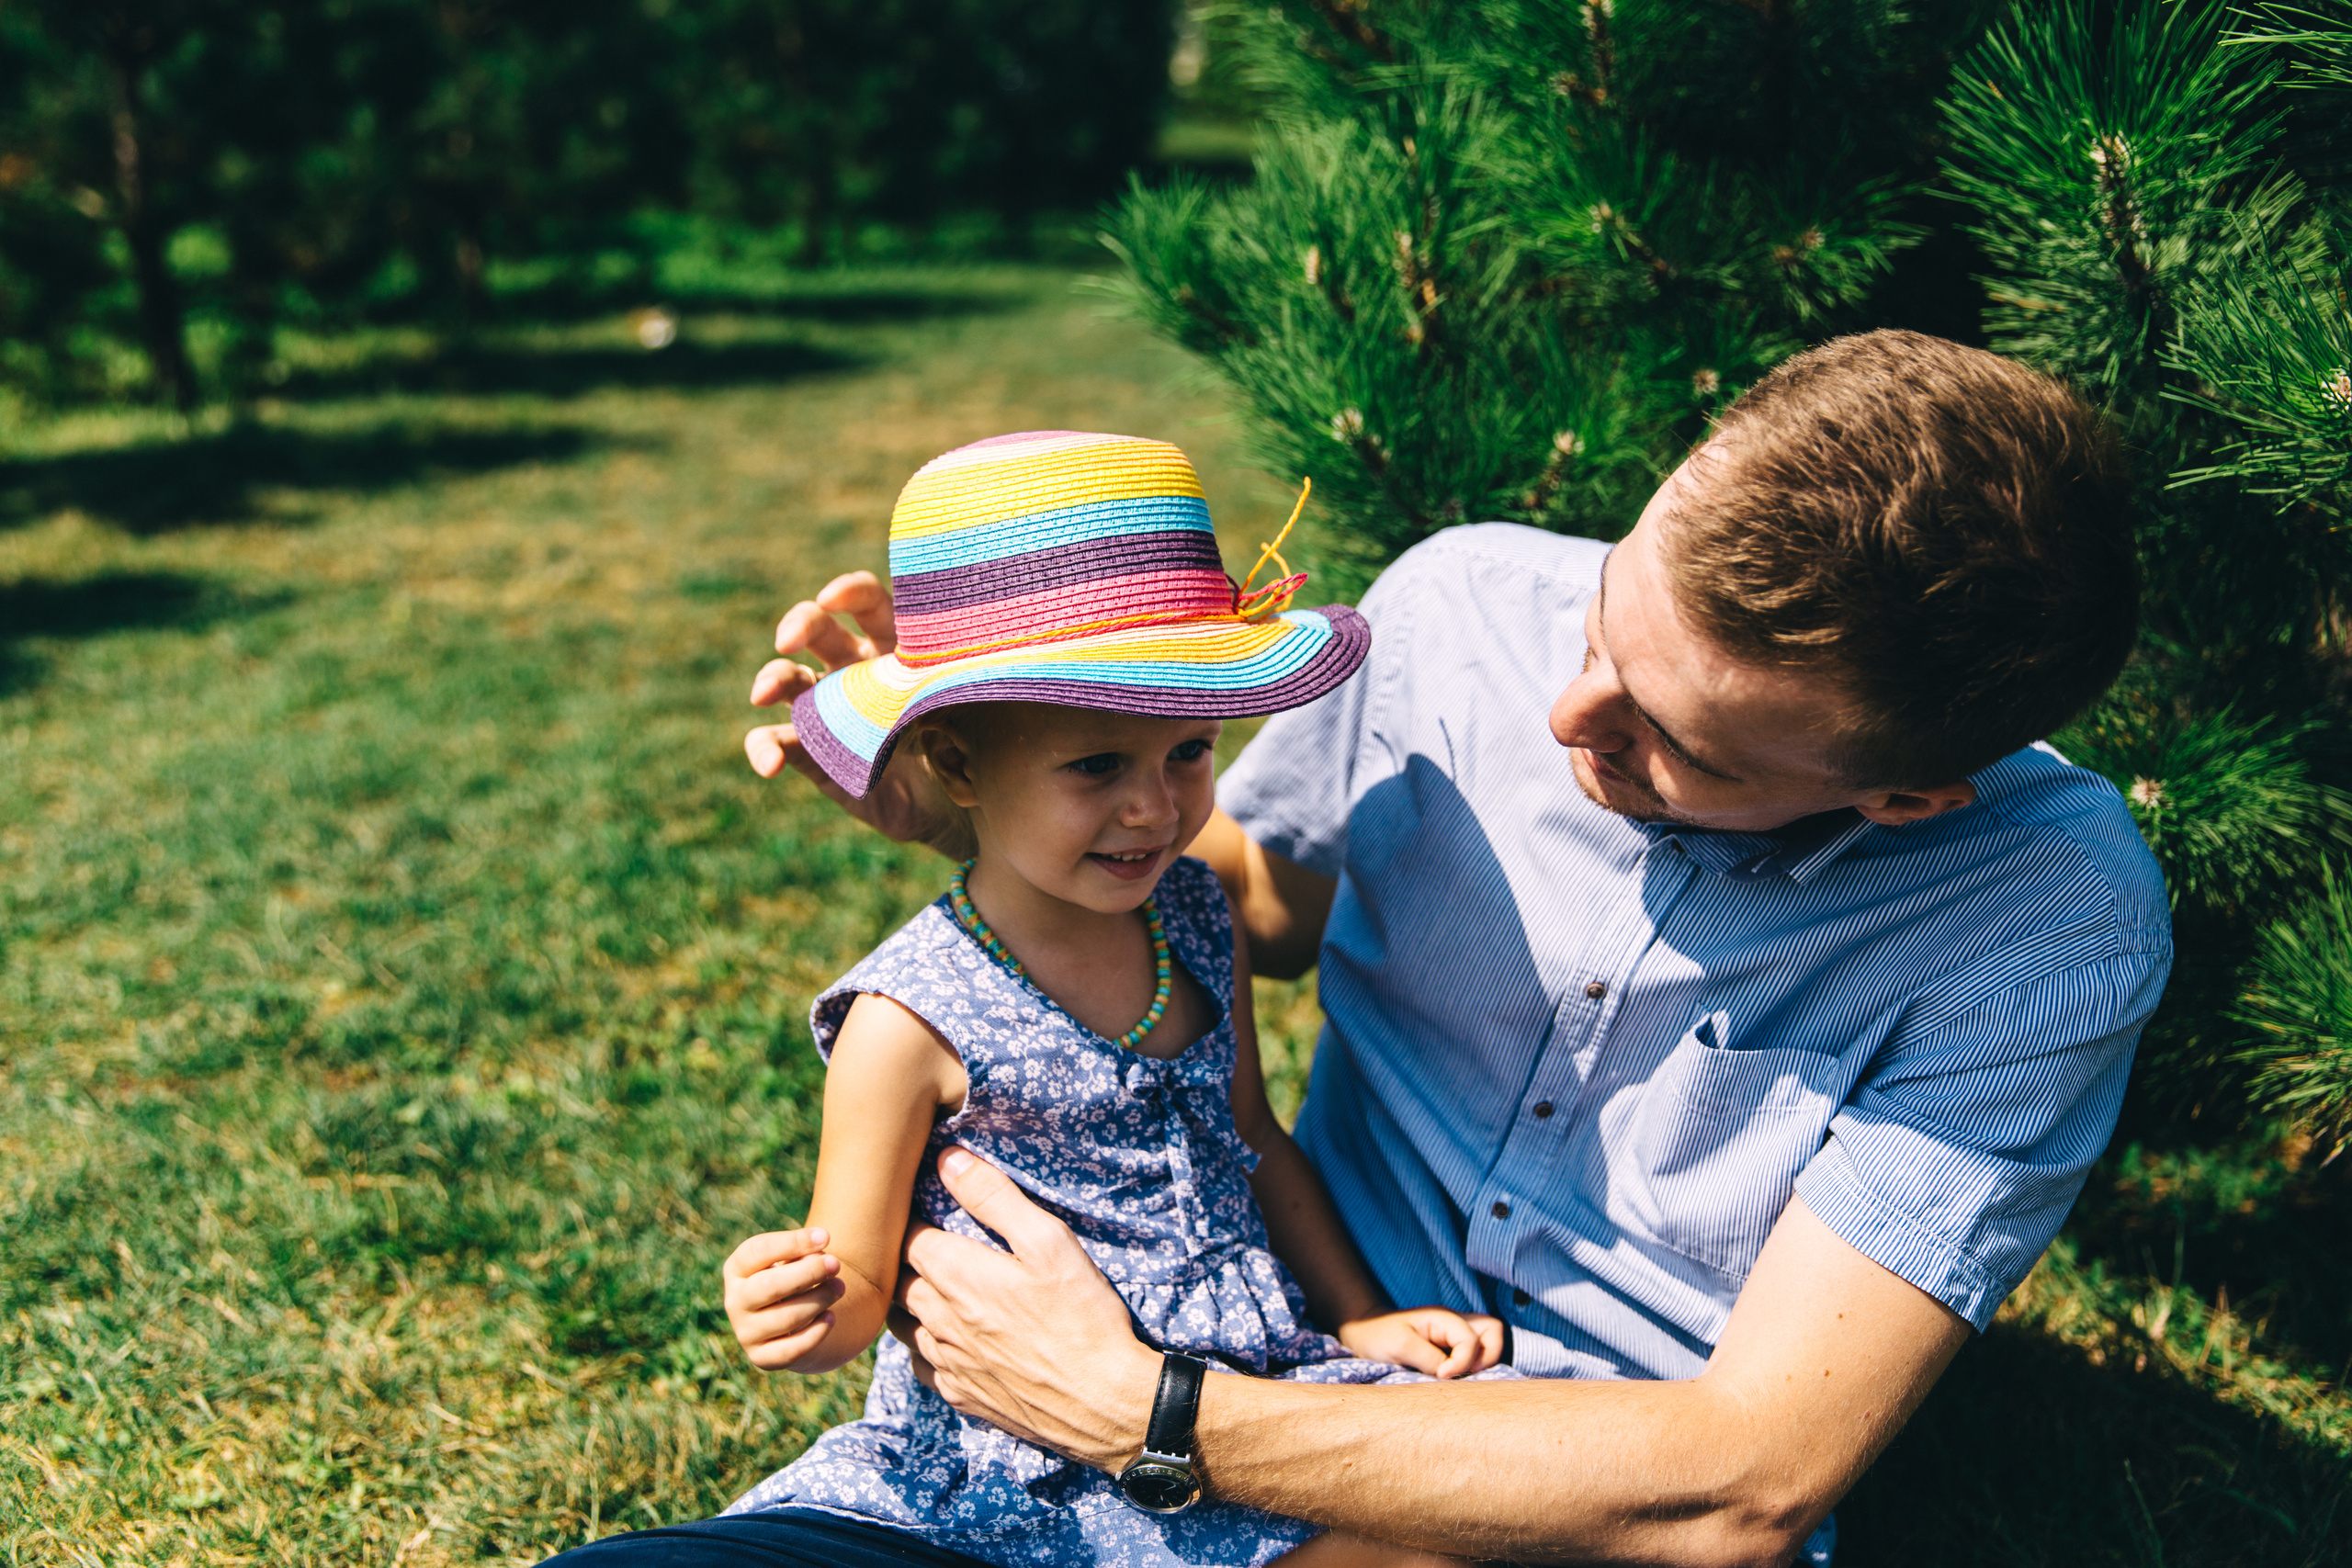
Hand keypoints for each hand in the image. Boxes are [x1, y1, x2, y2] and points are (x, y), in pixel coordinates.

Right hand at [723, 1227, 843, 1370]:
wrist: (785, 1317)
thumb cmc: (790, 1276)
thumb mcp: (792, 1258)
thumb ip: (802, 1253)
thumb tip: (819, 1255)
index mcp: (736, 1269)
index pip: (758, 1251)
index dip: (793, 1242)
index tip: (825, 1237)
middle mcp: (735, 1301)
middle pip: (770, 1286)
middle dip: (809, 1273)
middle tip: (836, 1264)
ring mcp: (745, 1332)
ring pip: (787, 1318)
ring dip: (820, 1300)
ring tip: (840, 1287)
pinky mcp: (761, 1357)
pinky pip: (791, 1350)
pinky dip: (815, 1333)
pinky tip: (830, 1317)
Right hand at [743, 570, 955, 846]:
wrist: (962, 807)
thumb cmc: (973, 743)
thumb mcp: (978, 705)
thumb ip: (977, 677)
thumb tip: (1008, 653)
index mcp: (897, 644)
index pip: (868, 601)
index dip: (848, 592)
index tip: (832, 598)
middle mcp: (855, 667)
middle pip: (818, 629)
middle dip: (800, 624)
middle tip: (788, 638)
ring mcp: (828, 708)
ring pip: (786, 680)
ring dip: (770, 679)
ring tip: (761, 693)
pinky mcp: (812, 752)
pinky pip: (776, 743)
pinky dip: (763, 750)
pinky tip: (768, 766)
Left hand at [892, 1147, 1161, 1470]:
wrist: (1104, 1402)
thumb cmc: (1083, 1315)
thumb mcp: (1049, 1242)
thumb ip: (995, 1198)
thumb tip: (948, 1160)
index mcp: (957, 1277)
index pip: (907, 1239)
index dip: (912, 1221)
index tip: (921, 1209)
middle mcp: (941, 1321)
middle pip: (897, 1283)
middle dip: (903, 1260)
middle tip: (922, 1244)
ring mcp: (948, 1363)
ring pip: (902, 1325)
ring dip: (907, 1303)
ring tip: (927, 1287)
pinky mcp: (961, 1396)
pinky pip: (921, 1366)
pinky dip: (923, 1346)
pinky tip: (944, 1338)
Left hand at [1336, 1307, 1505, 1378]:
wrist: (1364, 1334)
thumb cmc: (1378, 1336)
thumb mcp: (1399, 1346)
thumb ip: (1429, 1358)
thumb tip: (1450, 1374)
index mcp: (1443, 1318)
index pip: (1472, 1339)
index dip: (1462, 1362)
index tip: (1442, 1375)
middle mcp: (1455, 1323)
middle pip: (1494, 1330)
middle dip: (1488, 1356)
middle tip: (1464, 1374)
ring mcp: (1456, 1335)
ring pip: (1490, 1342)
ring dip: (1482, 1362)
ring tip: (1460, 1377)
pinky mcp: (1452, 1348)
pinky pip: (1477, 1354)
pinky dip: (1473, 1367)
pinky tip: (1454, 1378)